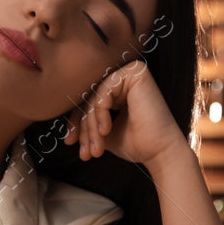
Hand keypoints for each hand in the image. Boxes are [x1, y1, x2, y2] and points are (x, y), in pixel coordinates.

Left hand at [62, 59, 184, 168]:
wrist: (159, 152)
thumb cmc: (135, 143)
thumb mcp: (102, 131)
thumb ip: (87, 122)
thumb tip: (65, 128)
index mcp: (119, 89)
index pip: (88, 100)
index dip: (77, 121)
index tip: (70, 142)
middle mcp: (125, 76)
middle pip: (90, 97)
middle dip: (84, 127)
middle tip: (85, 151)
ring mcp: (130, 72)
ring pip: (95, 96)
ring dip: (91, 125)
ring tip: (96, 147)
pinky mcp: (135, 72)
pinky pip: (103, 91)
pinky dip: (100, 113)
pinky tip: (107, 130)